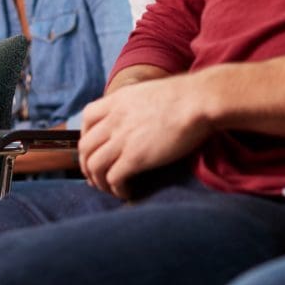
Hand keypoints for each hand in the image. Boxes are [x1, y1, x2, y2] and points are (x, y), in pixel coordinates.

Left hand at [77, 71, 215, 198]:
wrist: (198, 101)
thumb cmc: (186, 96)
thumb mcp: (151, 92)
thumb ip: (138, 104)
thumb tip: (142, 116)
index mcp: (118, 100)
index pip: (87, 118)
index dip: (86, 136)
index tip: (95, 149)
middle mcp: (114, 119)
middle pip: (86, 147)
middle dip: (87, 165)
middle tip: (98, 177)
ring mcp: (123, 139)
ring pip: (94, 166)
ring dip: (99, 181)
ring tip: (111, 189)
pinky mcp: (135, 157)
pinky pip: (113, 178)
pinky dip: (115, 189)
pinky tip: (126, 192)